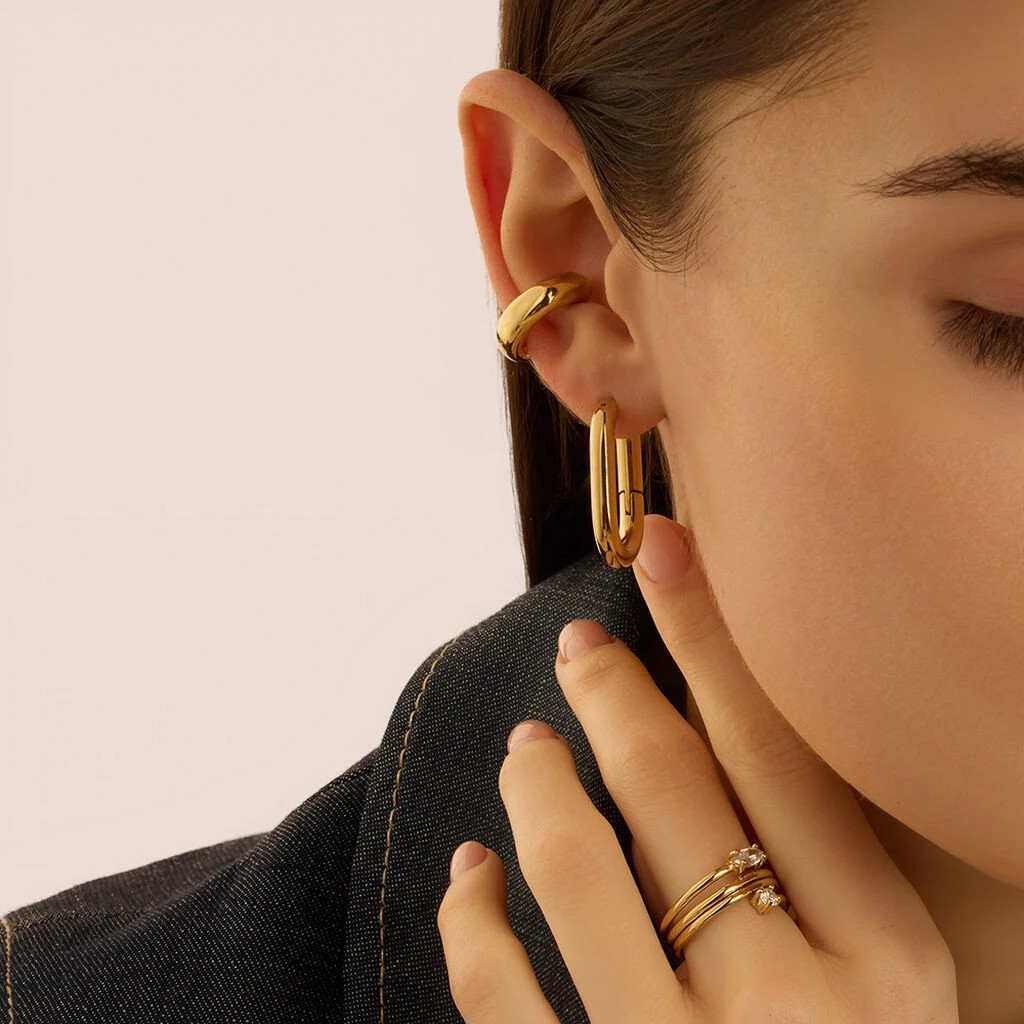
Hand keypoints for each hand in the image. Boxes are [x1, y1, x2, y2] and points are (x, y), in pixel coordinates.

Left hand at [436, 513, 958, 1022]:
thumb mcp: (897, 1009)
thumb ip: (836, 894)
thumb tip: (731, 749)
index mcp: (897, 972)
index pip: (783, 750)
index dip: (711, 634)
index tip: (662, 550)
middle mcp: (801, 1014)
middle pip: (675, 792)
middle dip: (614, 695)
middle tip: (578, 646)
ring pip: (578, 873)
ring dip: (537, 790)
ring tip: (524, 751)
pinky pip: (504, 1000)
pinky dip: (471, 923)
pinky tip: (466, 876)